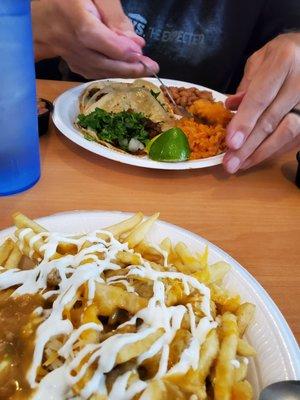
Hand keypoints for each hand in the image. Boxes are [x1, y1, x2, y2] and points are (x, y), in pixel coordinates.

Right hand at [31, 0, 157, 78]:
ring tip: (144, 70)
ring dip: (122, 73)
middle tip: (152, 68)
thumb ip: (115, 16)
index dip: (120, 49)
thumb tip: (134, 43)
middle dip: (128, 67)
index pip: (96, 38)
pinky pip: (91, 72)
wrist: (43, 10)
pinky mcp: (69, 61)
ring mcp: (67, 54)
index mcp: (73, 17)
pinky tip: (124, 71)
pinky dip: (109, 74)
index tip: (140, 53)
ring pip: (97, 70)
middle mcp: (68, 41)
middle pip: (100, 61)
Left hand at [223, 33, 299, 172]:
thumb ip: (246, 85)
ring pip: (286, 133)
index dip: (245, 122)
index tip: (230, 143)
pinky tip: (253, 158)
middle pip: (271, 119)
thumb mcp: (260, 60)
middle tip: (229, 163)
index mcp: (283, 60)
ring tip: (239, 165)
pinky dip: (271, 150)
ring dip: (260, 152)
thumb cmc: (281, 56)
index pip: (260, 97)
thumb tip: (230, 107)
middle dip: (248, 145)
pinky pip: (293, 138)